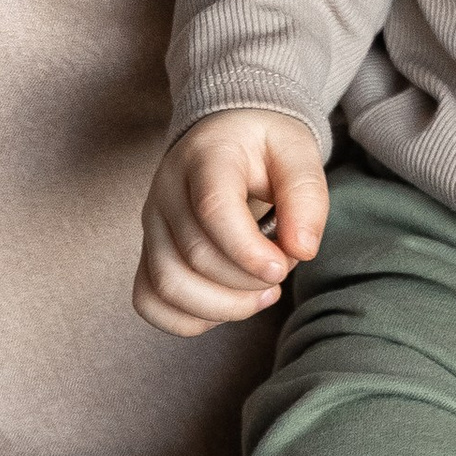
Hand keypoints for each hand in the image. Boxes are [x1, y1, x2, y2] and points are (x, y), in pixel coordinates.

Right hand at [135, 110, 328, 336]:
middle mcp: (167, 190)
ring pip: (167, 286)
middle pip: (194, 256)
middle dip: (246, 281)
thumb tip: (302, 250)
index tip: (282, 267)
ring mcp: (152, 223)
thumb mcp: (298, 153)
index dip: (248, 251)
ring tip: (260, 294)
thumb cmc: (264, 146)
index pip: (212, 210)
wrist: (228, 136)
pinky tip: (226, 305)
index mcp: (206, 156)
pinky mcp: (148, 251)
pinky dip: (190, 319)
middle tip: (281, 271)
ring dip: (222, 307)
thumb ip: (306, 196)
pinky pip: (149, 301)